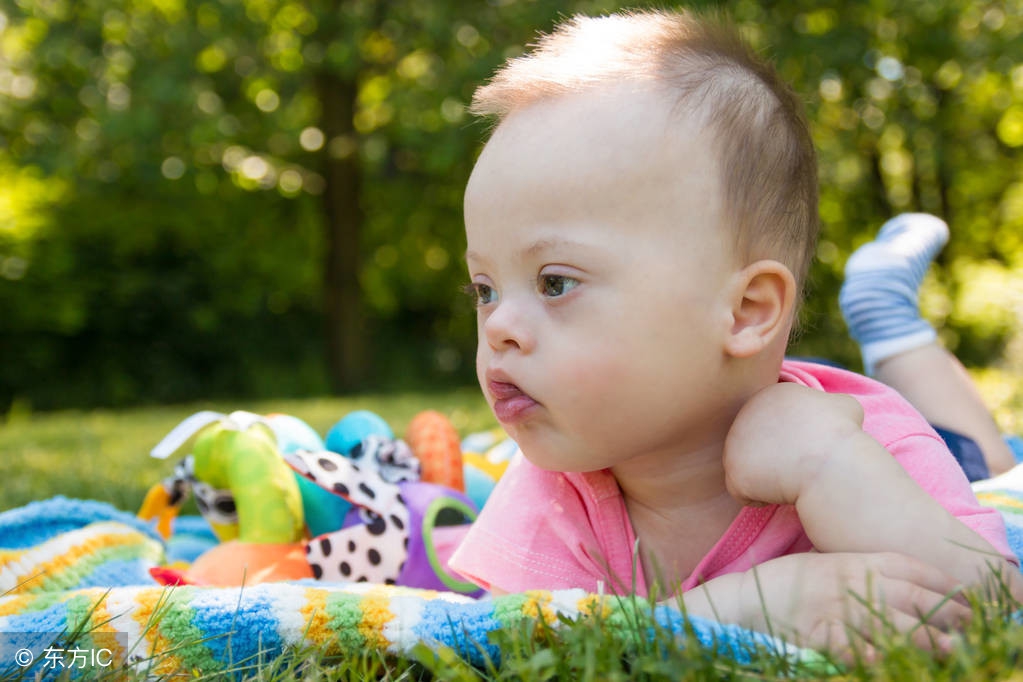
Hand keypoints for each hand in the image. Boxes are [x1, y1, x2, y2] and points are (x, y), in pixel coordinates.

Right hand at [684, 551, 969, 658]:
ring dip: (929, 640)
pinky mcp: (828, 636)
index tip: (961, 594)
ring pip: (899, 626)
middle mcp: (853, 582)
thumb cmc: (783, 583)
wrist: (743, 600)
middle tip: (965, 626)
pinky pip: (865, 649)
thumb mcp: (823, 564)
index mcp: (853, 561)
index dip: (940, 581)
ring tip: (949, 650)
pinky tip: (898, 661)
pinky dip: (885, 656)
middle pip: (914, 597)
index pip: (910, 567)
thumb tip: (893, 579)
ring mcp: (841, 609)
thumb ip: (857, 568)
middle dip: (945, 613)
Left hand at [723, 383, 866, 506]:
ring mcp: (733, 442)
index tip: (812, 449)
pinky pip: (745, 492)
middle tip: (802, 466)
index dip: (796, 442)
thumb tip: (830, 415)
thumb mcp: (843, 406)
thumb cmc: (840, 435)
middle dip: (779, 459)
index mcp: (770, 395)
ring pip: (751, 468)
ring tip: (793, 478)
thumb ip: (828, 405)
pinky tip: (783, 491)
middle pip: (759, 445)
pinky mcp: (732, 470)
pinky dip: (763, 498)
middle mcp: (744, 413)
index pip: (776, 424)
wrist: (829, 462)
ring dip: (770, 477)